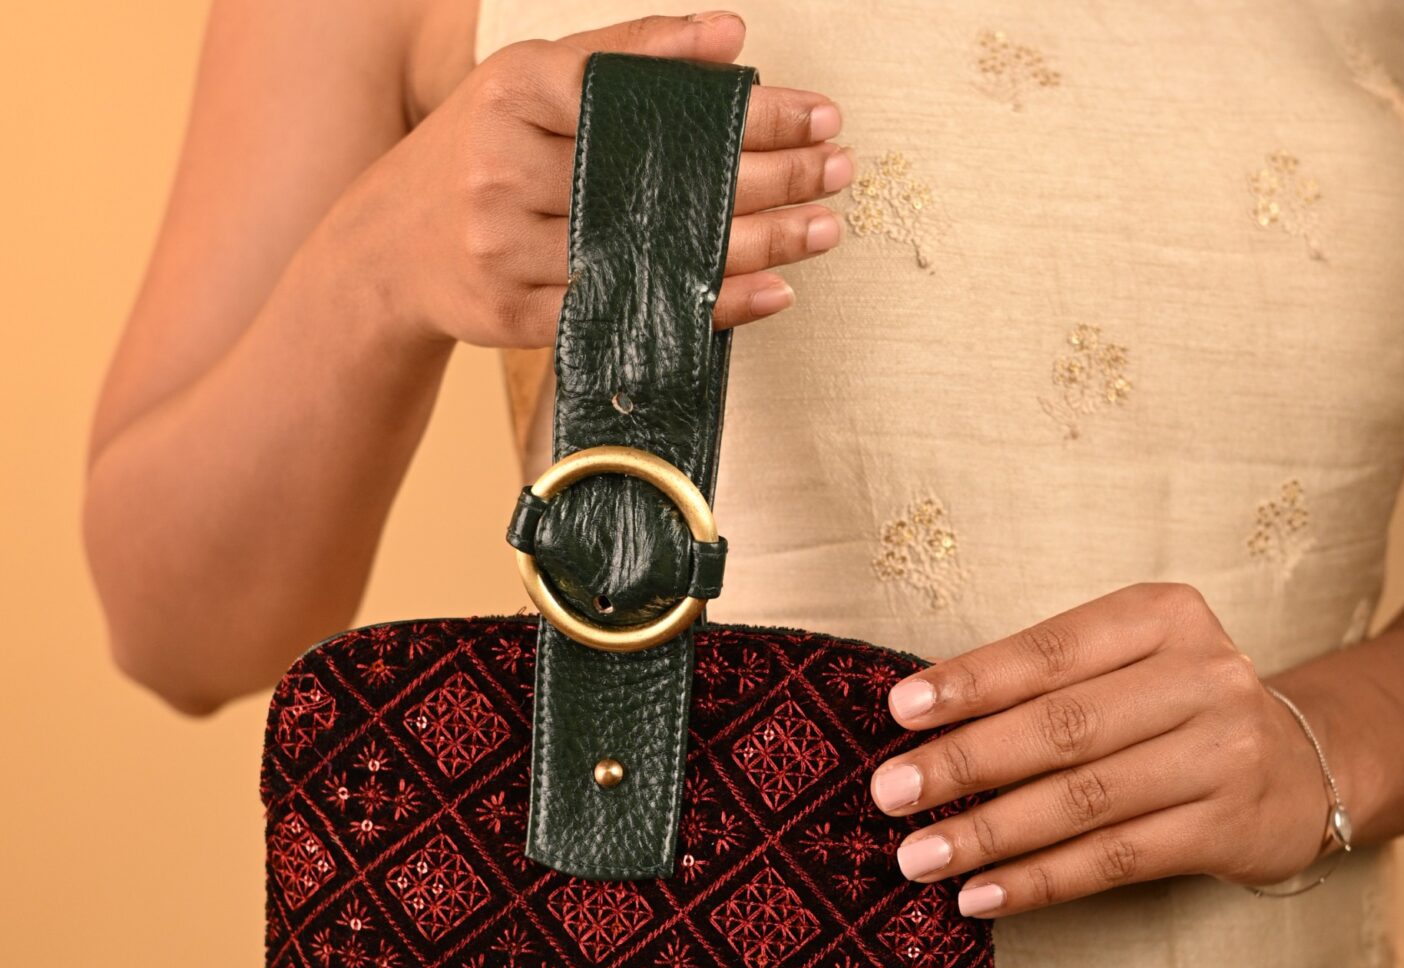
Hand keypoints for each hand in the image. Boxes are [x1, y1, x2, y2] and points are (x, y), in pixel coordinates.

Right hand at [357, 12, 846, 349]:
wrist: (383, 253)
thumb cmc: (479, 157)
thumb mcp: (531, 84)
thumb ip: (626, 55)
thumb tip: (730, 35)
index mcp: (516, 89)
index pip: (648, 95)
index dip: (739, 108)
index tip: (817, 113)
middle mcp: (504, 166)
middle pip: (659, 175)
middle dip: (765, 172)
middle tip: (838, 170)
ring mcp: (505, 246)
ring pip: (651, 247)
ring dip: (753, 242)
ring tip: (822, 228)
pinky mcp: (515, 315)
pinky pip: (627, 311)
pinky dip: (705, 305)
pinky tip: (769, 292)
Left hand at [869, 583, 1337, 914]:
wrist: (1307, 765)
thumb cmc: (1174, 708)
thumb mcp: (1128, 665)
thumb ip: (1046, 683)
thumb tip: (922, 728)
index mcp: (1164, 617)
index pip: (1052, 650)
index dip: (973, 681)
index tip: (899, 711)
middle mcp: (1202, 676)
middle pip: (1062, 727)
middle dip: (964, 763)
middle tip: (890, 793)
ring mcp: (1224, 754)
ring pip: (1083, 800)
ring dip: (989, 834)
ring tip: (916, 857)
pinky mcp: (1228, 828)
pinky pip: (1114, 859)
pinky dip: (1039, 881)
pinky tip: (979, 897)